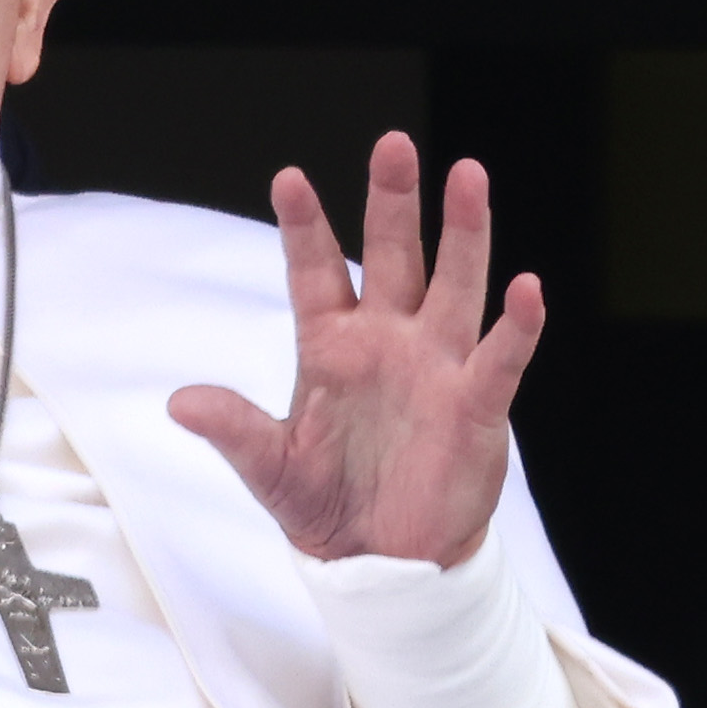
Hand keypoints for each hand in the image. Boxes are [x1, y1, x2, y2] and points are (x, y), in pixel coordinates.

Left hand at [169, 130, 543, 565]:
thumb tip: (180, 402)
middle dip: (393, 201)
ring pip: (454, 285)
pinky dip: (516, 326)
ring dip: (464, 233)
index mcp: (331, 347)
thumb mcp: (271, 469)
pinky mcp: (476, 405)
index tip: (288, 179)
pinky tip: (526, 288)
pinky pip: (499, 357)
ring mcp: (436, 366)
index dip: (304, 227)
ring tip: (469, 177)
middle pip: (393, 256)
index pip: (314, 273)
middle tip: (393, 145)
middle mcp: (388, 341)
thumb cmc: (327, 505)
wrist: (383, 562)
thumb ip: (235, 430)